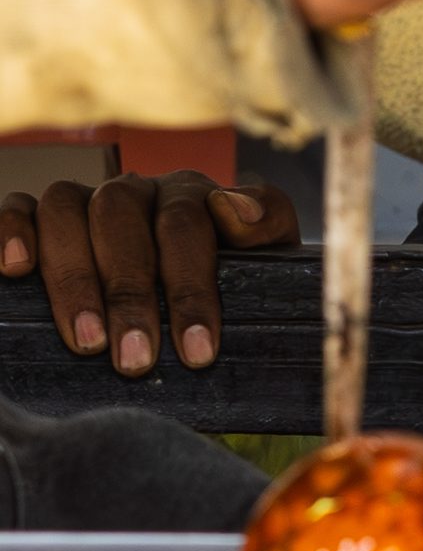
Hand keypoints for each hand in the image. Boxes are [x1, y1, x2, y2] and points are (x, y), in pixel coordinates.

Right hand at [0, 171, 299, 375]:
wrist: (222, 285)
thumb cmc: (239, 278)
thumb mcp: (270, 256)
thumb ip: (265, 226)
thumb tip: (231, 209)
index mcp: (193, 195)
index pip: (185, 226)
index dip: (191, 289)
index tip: (197, 351)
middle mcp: (137, 189)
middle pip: (120, 217)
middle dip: (128, 294)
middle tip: (134, 360)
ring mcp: (87, 200)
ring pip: (65, 209)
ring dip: (73, 276)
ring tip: (85, 343)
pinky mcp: (43, 218)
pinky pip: (19, 208)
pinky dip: (11, 231)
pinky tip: (15, 271)